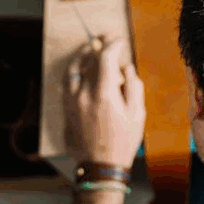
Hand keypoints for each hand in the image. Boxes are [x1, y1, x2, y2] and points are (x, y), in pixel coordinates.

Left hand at [63, 38, 145, 167]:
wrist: (101, 165)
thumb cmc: (123, 141)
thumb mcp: (137, 113)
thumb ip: (133, 86)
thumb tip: (126, 68)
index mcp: (104, 94)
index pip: (106, 58)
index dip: (114, 45)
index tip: (120, 41)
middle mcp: (84, 94)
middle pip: (89, 60)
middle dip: (99, 46)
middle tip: (106, 38)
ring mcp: (72, 102)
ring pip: (72, 69)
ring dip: (81, 55)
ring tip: (89, 48)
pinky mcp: (66, 109)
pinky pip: (66, 83)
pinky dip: (73, 71)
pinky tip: (79, 68)